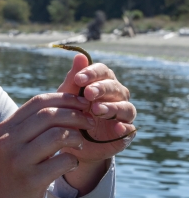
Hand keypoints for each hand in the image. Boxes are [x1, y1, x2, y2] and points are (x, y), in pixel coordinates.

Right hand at [0, 91, 91, 197]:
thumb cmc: (12, 171)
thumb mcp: (13, 144)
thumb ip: (30, 126)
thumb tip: (64, 105)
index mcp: (6, 128)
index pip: (38, 102)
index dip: (65, 99)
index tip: (82, 104)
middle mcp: (9, 141)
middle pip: (49, 115)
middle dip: (76, 115)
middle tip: (90, 122)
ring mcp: (18, 161)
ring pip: (57, 135)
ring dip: (77, 137)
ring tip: (81, 144)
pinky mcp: (30, 181)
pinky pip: (62, 162)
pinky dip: (73, 160)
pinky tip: (72, 163)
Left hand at [57, 53, 136, 194]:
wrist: (68, 142)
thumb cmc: (68, 113)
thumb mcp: (66, 96)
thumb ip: (73, 78)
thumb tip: (79, 55)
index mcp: (102, 83)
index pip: (103, 72)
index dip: (92, 73)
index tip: (78, 78)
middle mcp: (117, 96)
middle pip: (115, 87)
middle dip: (101, 89)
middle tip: (87, 93)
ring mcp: (123, 115)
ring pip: (125, 107)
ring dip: (112, 107)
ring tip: (97, 110)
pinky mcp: (125, 134)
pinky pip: (130, 130)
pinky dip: (126, 128)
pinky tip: (117, 127)